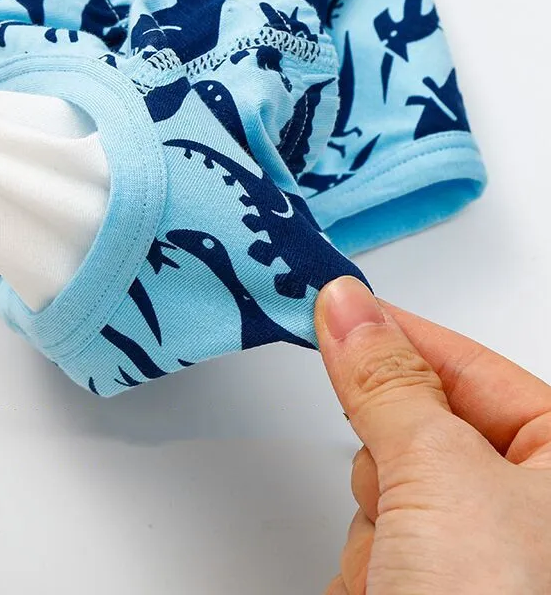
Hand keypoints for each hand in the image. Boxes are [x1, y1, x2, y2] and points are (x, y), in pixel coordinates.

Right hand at [315, 277, 550, 594]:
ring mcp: (476, 553)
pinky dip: (368, 571)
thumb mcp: (440, 476)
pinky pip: (372, 543)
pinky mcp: (427, 587)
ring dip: (378, 528)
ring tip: (407, 581)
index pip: (466, 364)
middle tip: (405, 504)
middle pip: (415, 430)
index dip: (399, 332)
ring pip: (384, 490)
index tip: (336, 301)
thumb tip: (348, 306)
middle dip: (391, 463)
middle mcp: (531, 508)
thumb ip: (385, 382)